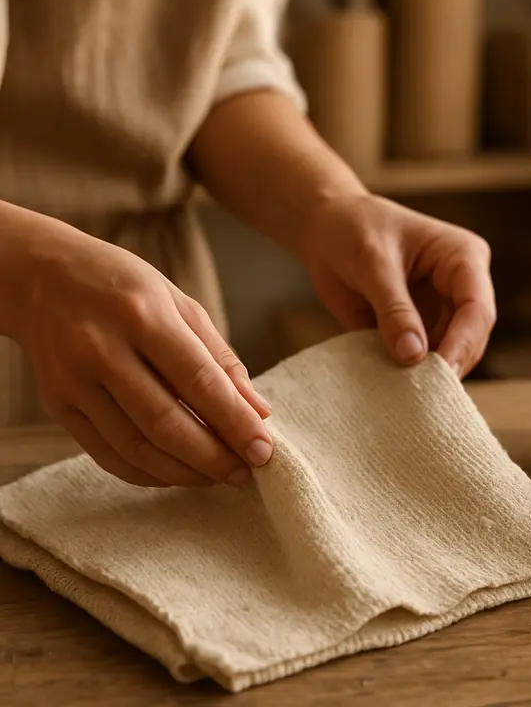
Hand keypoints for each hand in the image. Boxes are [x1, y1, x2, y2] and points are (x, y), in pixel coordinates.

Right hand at [9, 217, 273, 487]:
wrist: (43, 277)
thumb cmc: (124, 286)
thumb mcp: (180, 303)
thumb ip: (220, 357)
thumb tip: (257, 410)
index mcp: (143, 315)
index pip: (198, 381)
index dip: (234, 422)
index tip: (263, 451)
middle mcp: (103, 349)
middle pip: (166, 423)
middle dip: (213, 457)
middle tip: (246, 472)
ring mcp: (74, 381)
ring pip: (136, 447)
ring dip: (184, 472)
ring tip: (218, 476)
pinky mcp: (58, 406)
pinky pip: (107, 454)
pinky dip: (147, 473)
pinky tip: (177, 473)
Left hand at [304, 194, 495, 377]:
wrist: (325, 230)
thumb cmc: (353, 230)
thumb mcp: (372, 263)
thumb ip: (394, 309)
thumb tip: (413, 355)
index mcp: (463, 258)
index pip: (477, 307)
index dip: (463, 342)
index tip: (441, 373)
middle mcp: (461, 286)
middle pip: (471, 336)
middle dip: (450, 364)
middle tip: (423, 395)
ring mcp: (442, 310)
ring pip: (450, 353)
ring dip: (430, 375)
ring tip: (407, 396)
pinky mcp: (420, 329)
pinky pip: (422, 358)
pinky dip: (409, 375)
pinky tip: (393, 388)